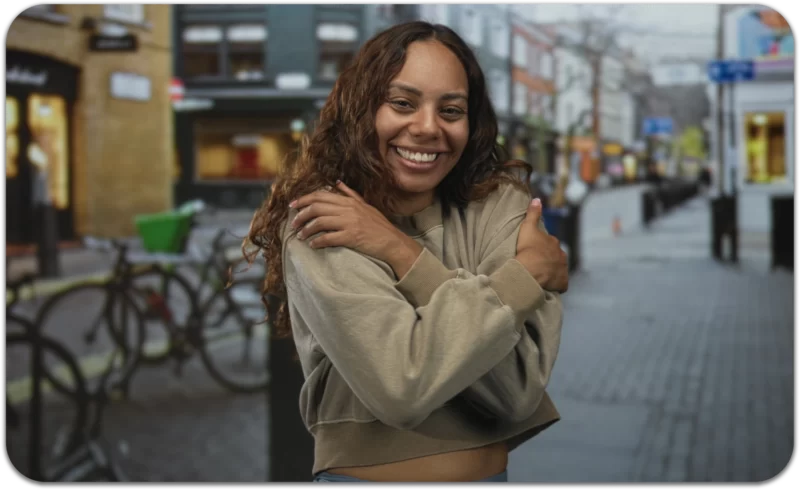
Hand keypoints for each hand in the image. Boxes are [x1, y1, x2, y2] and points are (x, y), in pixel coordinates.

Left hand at [290, 181, 421, 278]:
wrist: (392, 242)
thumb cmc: (378, 225)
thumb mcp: (365, 205)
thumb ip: (350, 194)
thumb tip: (337, 182)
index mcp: (349, 201)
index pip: (320, 196)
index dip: (303, 199)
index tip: (293, 206)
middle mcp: (348, 209)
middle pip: (316, 207)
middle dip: (301, 215)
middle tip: (293, 224)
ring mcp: (350, 222)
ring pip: (319, 222)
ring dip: (306, 230)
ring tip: (300, 236)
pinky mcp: (351, 237)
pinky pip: (328, 237)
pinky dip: (317, 241)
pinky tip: (312, 245)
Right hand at [514, 199, 568, 292]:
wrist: (530, 270)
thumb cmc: (528, 248)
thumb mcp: (528, 227)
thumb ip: (533, 213)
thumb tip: (537, 199)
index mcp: (554, 242)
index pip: (549, 244)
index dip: (542, 247)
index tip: (534, 251)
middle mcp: (561, 255)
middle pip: (555, 257)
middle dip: (549, 260)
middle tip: (536, 264)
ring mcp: (563, 270)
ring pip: (558, 270)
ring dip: (552, 272)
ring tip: (540, 276)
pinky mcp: (562, 283)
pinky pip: (560, 284)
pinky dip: (556, 284)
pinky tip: (547, 285)